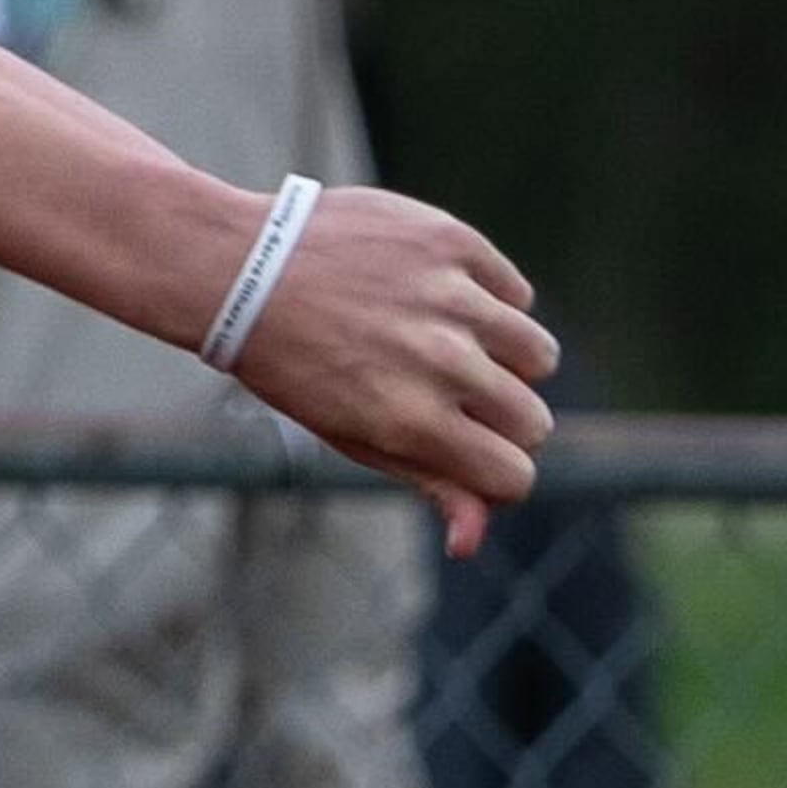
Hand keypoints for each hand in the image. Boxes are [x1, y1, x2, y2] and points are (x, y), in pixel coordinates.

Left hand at [223, 188, 558, 554]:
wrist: (246, 271)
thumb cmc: (296, 368)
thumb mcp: (351, 439)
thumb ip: (425, 484)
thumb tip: (471, 542)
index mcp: (414, 424)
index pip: (513, 476)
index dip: (497, 476)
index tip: (473, 458)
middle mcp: (444, 364)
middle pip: (534, 422)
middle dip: (504, 425)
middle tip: (458, 405)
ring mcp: (454, 300)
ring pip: (540, 356)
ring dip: (509, 364)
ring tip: (459, 353)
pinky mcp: (456, 244)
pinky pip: (518, 294)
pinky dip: (493, 305)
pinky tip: (445, 305)